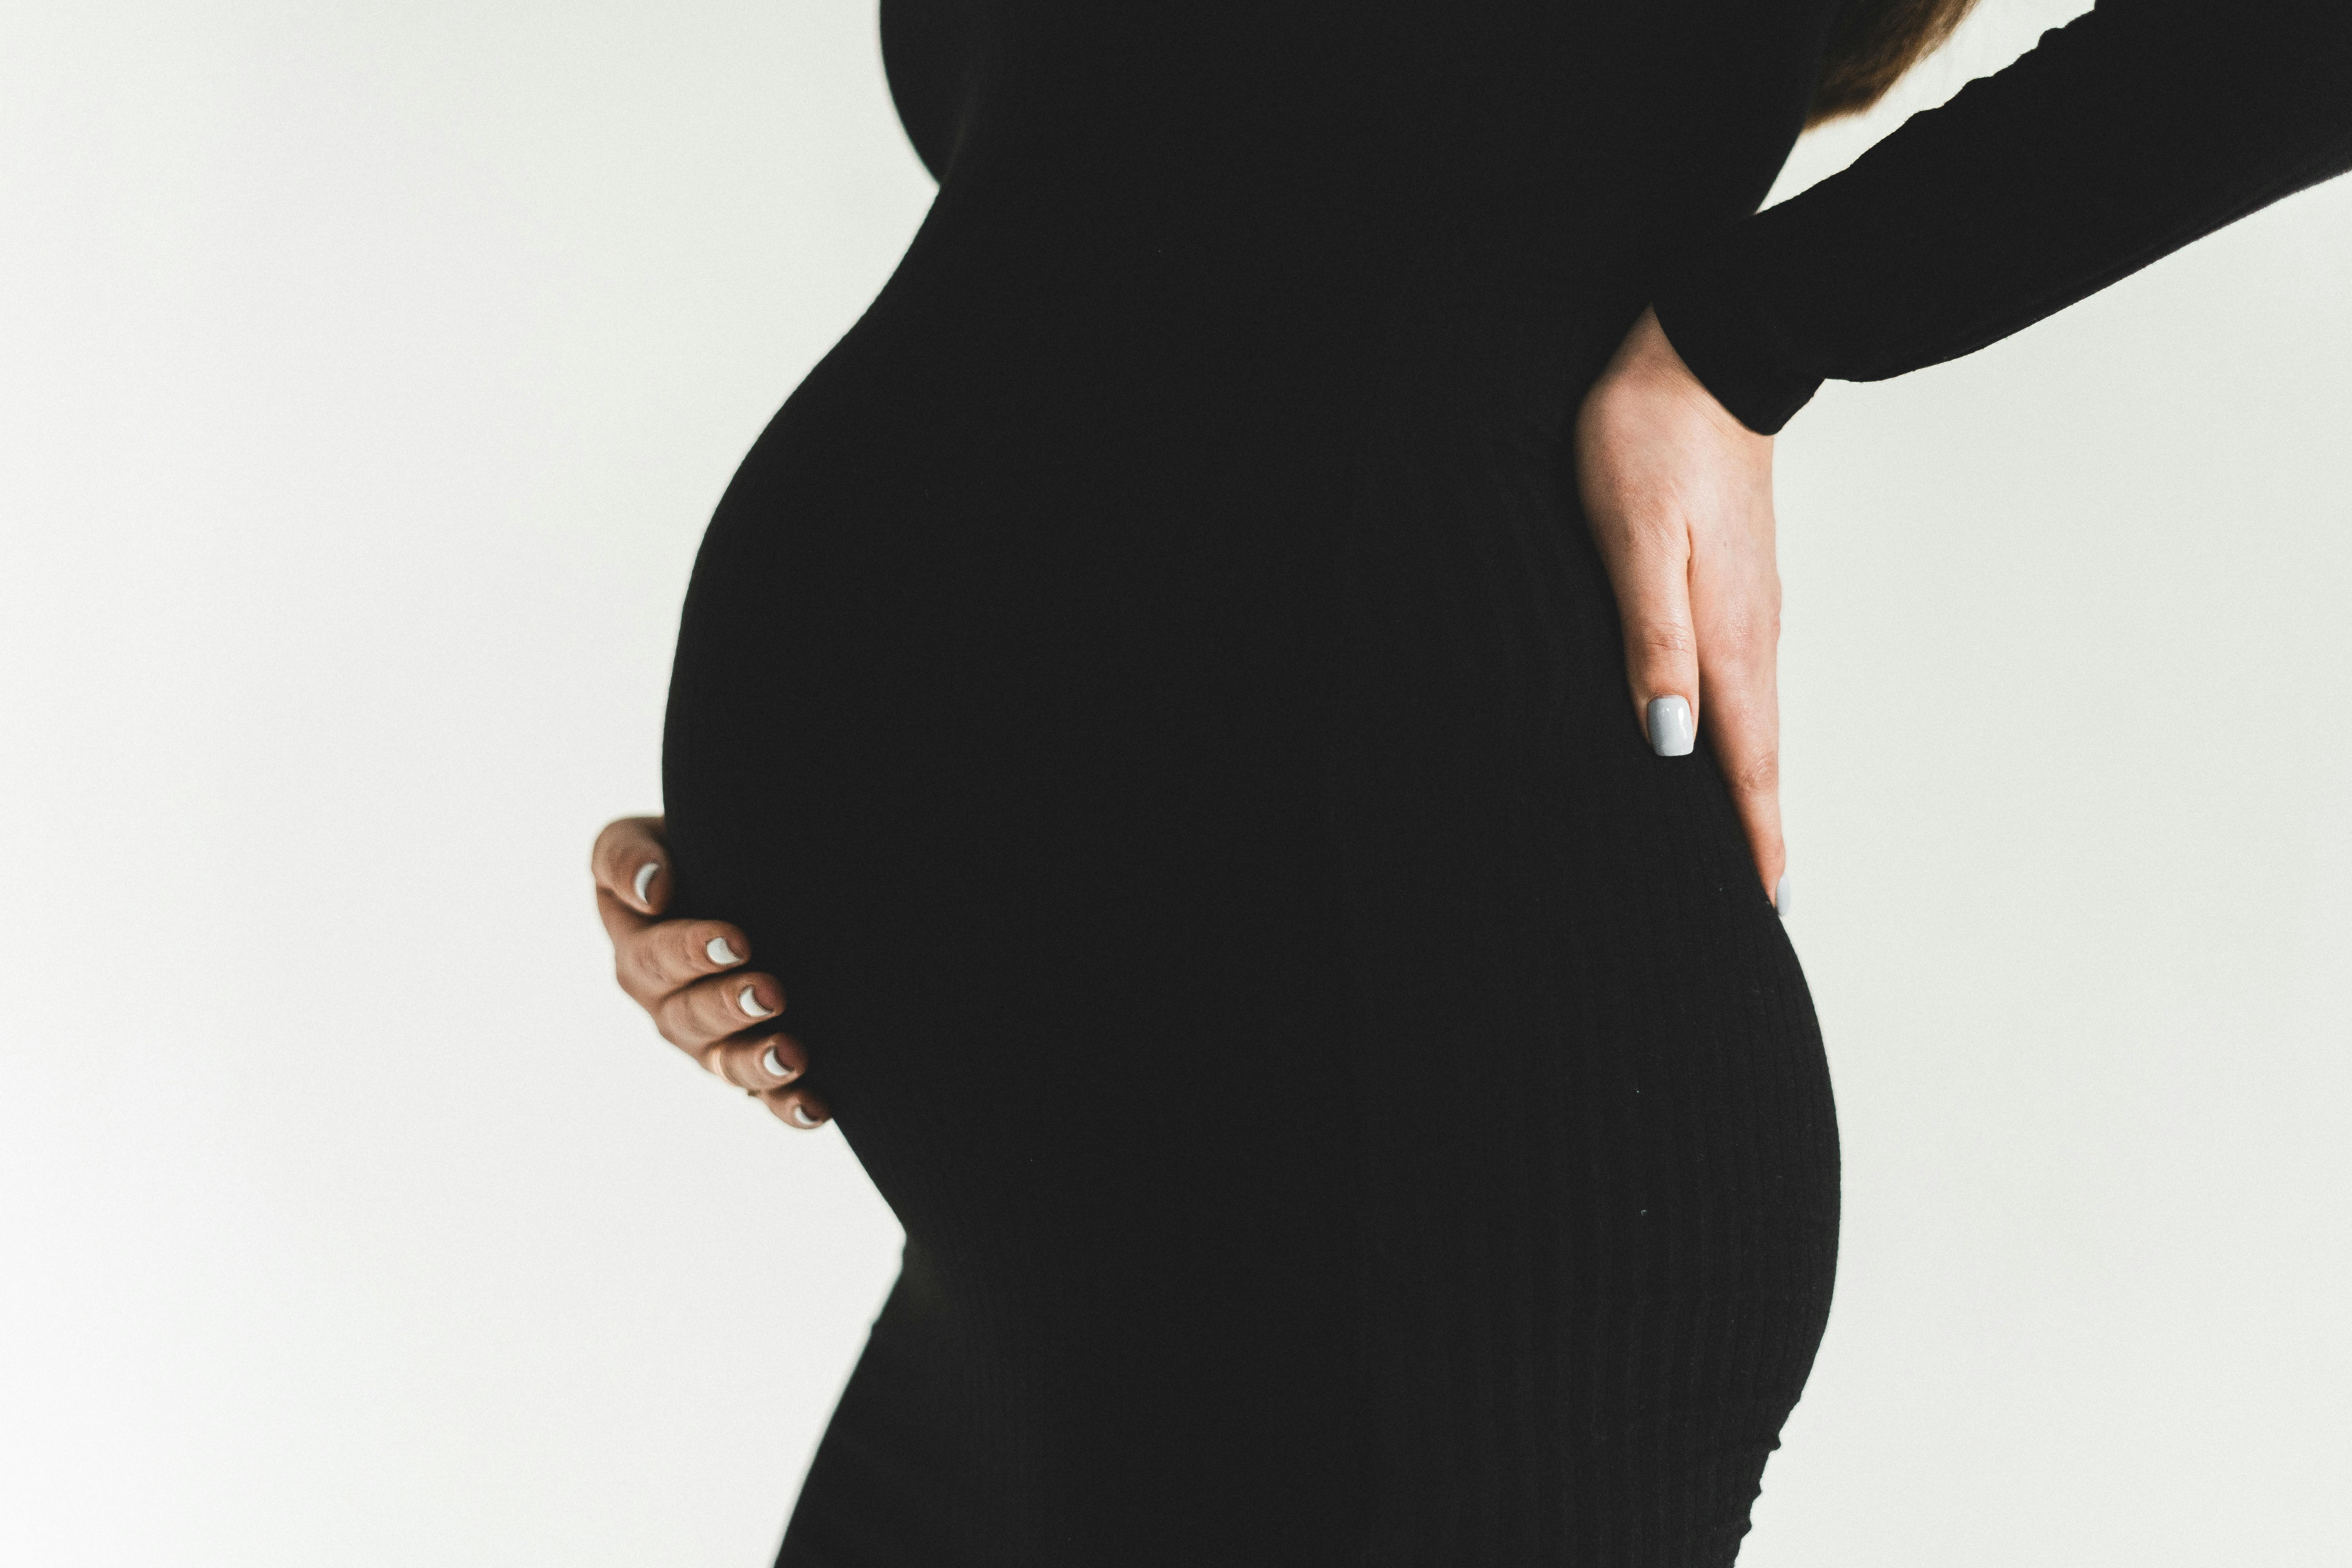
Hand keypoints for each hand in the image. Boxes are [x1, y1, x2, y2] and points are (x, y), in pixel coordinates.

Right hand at [590, 815, 830, 1127]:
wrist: (738, 877)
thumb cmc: (685, 851)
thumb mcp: (639, 839)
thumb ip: (626, 857)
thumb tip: (651, 891)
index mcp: (638, 952)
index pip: (656, 957)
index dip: (692, 951)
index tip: (737, 938)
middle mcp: (668, 1005)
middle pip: (690, 1015)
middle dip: (730, 1005)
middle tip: (772, 991)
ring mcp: (709, 1042)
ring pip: (725, 1062)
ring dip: (757, 1062)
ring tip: (793, 1055)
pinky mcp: (750, 1067)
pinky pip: (766, 1096)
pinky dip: (789, 1105)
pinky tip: (817, 1108)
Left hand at [1574, 306, 1785, 905]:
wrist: (1703, 353)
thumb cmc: (1647, 439)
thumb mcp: (1634, 537)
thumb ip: (1651, 638)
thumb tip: (1671, 742)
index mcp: (1726, 633)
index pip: (1744, 762)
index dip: (1753, 839)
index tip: (1765, 910)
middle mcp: (1751, 632)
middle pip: (1761, 758)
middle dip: (1762, 836)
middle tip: (1765, 911)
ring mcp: (1751, 608)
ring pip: (1755, 723)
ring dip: (1754, 791)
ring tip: (1751, 850)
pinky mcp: (1737, 583)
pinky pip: (1745, 685)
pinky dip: (1743, 737)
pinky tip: (1724, 748)